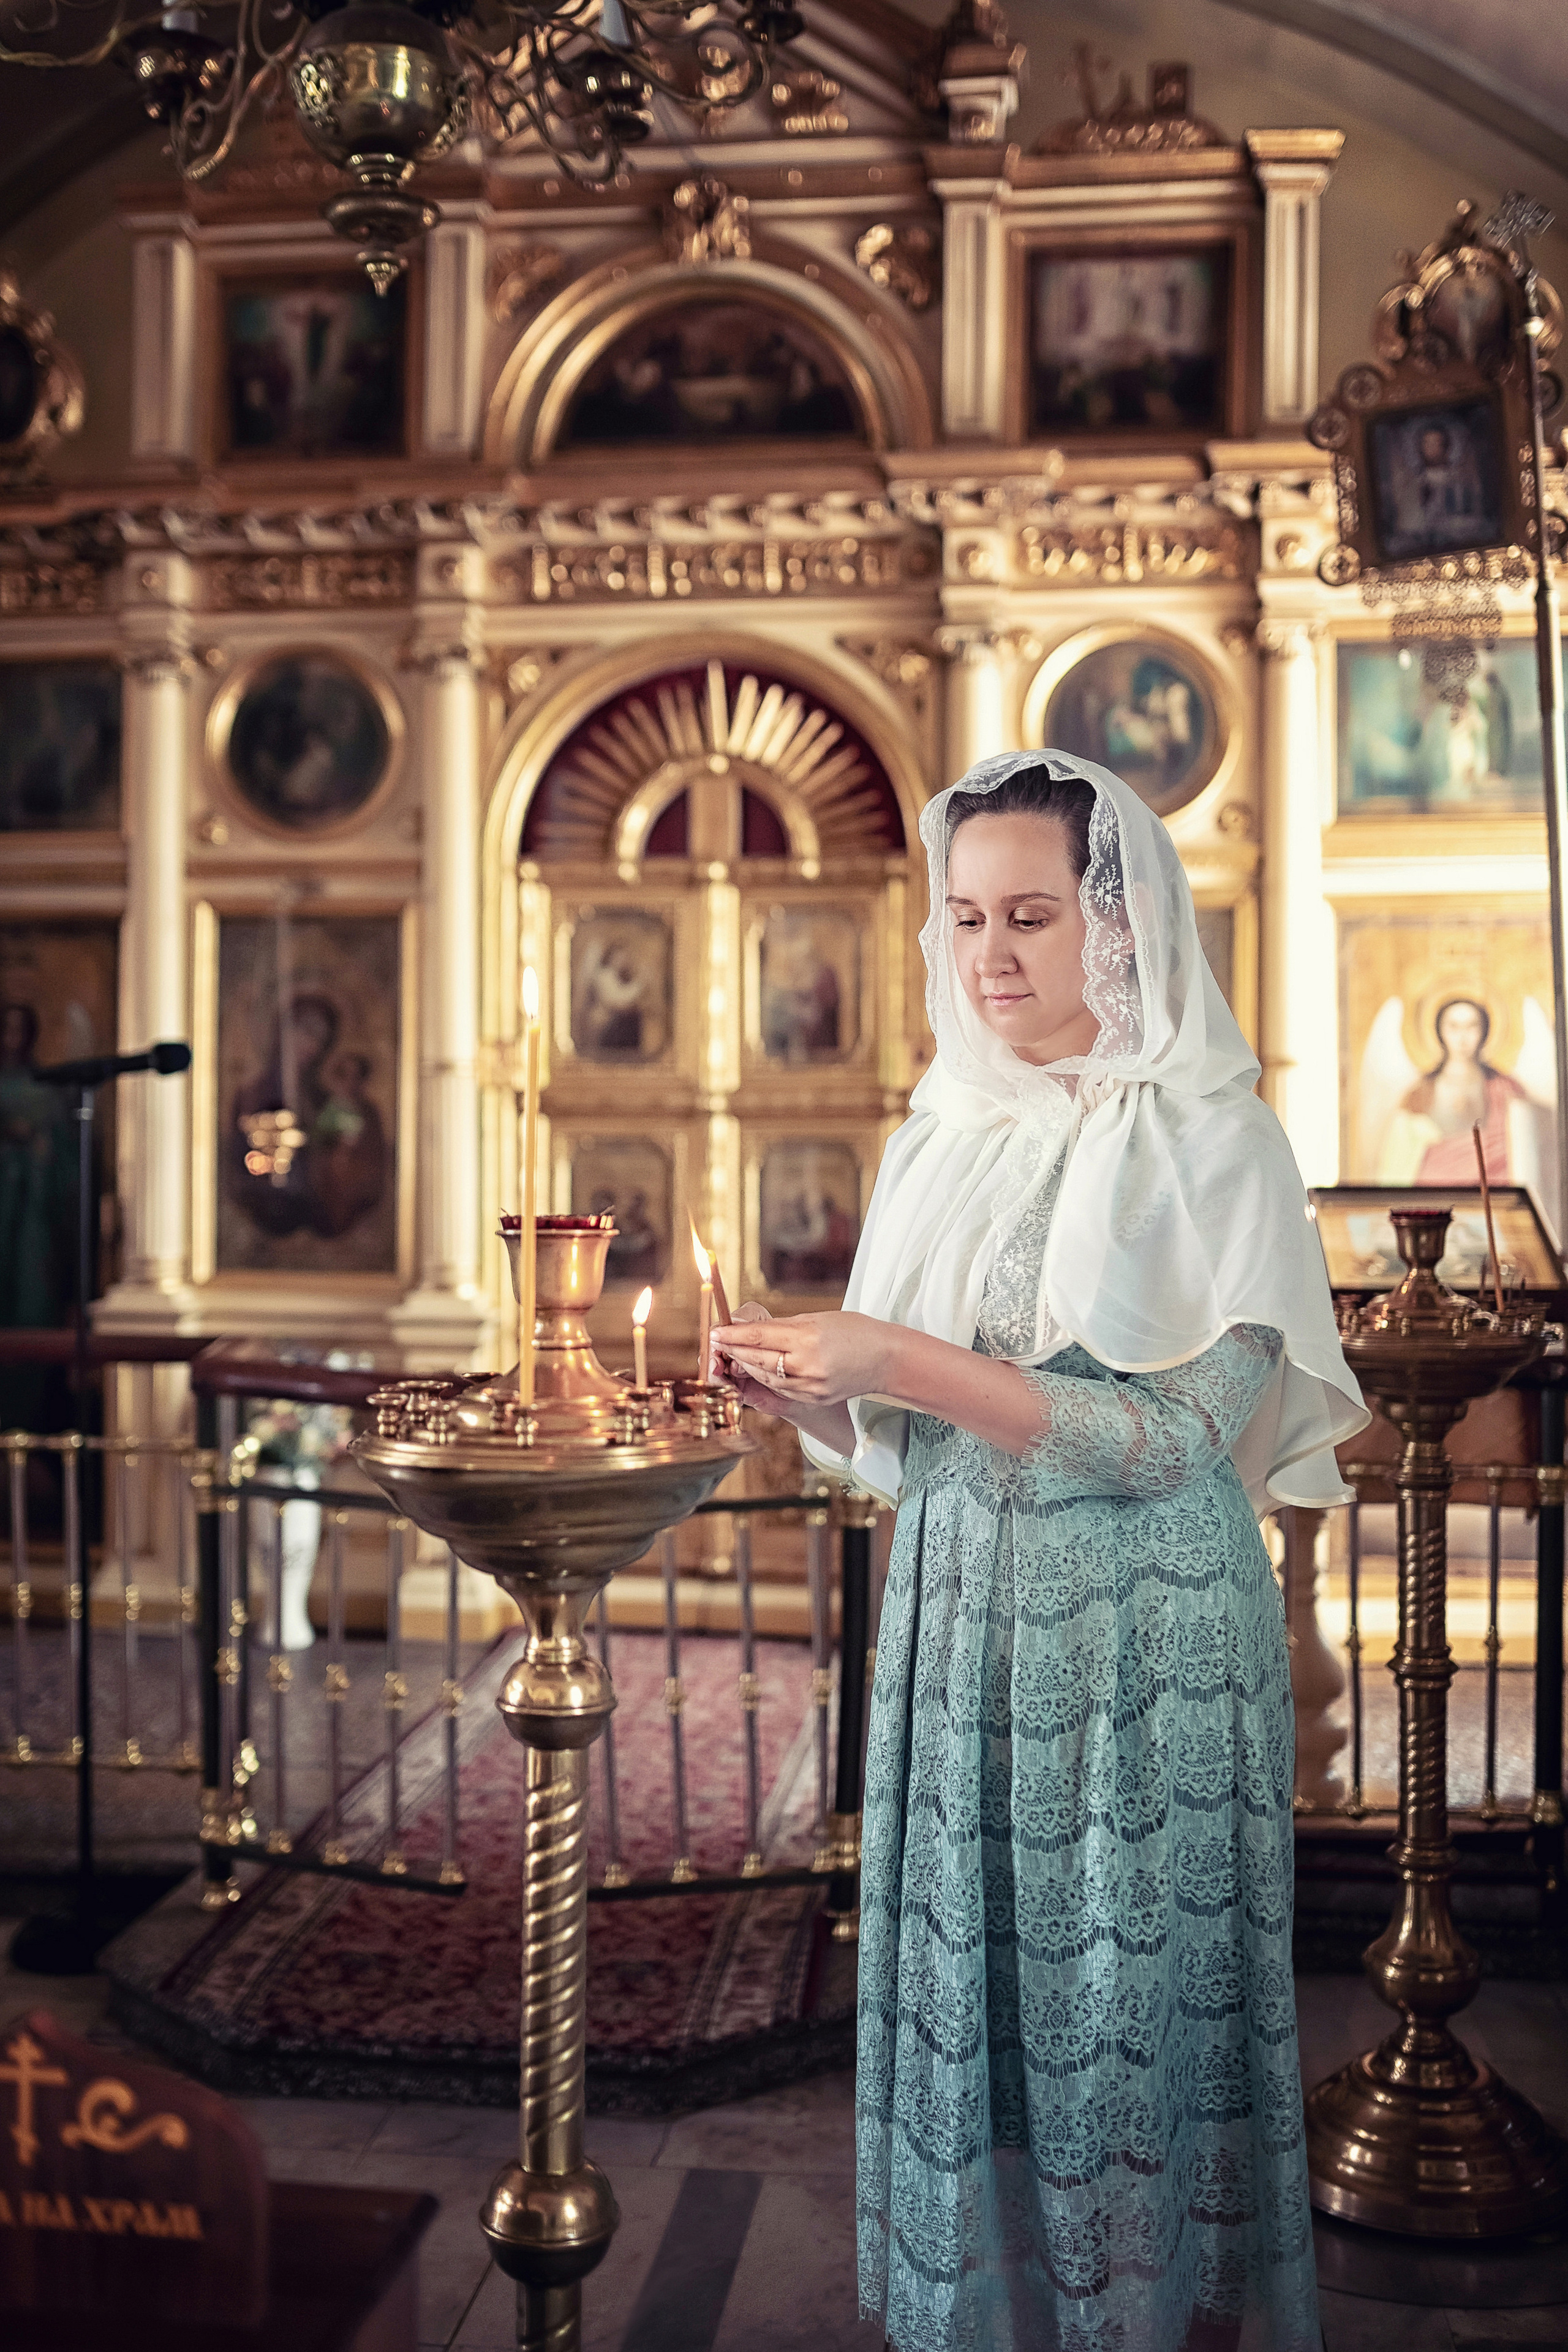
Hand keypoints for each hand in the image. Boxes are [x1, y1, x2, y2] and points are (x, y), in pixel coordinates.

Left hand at [712, 1310, 894, 1412]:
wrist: (886, 1359)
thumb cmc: (853, 1331)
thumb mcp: (817, 1319)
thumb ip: (782, 1326)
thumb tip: (748, 1328)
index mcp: (807, 1339)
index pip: (759, 1337)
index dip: (732, 1335)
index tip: (715, 1332)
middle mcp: (807, 1366)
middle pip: (757, 1359)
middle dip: (734, 1350)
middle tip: (718, 1342)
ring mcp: (810, 1387)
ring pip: (765, 1377)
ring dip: (746, 1365)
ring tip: (734, 1354)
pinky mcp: (813, 1399)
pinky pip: (780, 1388)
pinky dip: (765, 1377)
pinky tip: (758, 1368)